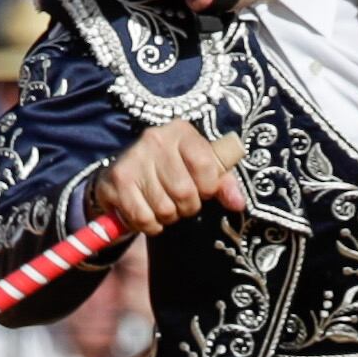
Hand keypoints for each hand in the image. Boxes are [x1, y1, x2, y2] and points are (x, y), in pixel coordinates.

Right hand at [95, 126, 243, 235]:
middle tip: (179, 202)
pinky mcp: (118, 180)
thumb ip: (223, 184)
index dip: (208, 187)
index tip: (201, 189)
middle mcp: (155, 139)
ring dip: (167, 217)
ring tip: (162, 205)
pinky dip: (149, 225)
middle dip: (186, 207)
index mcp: (181, 131)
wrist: (122, 175)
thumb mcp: (200, 170)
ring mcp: (134, 159)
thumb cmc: (170, 172)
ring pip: (164, 208)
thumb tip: (239, 203)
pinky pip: (144, 217)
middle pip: (185, 192)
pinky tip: (147, 213)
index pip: (205, 165)